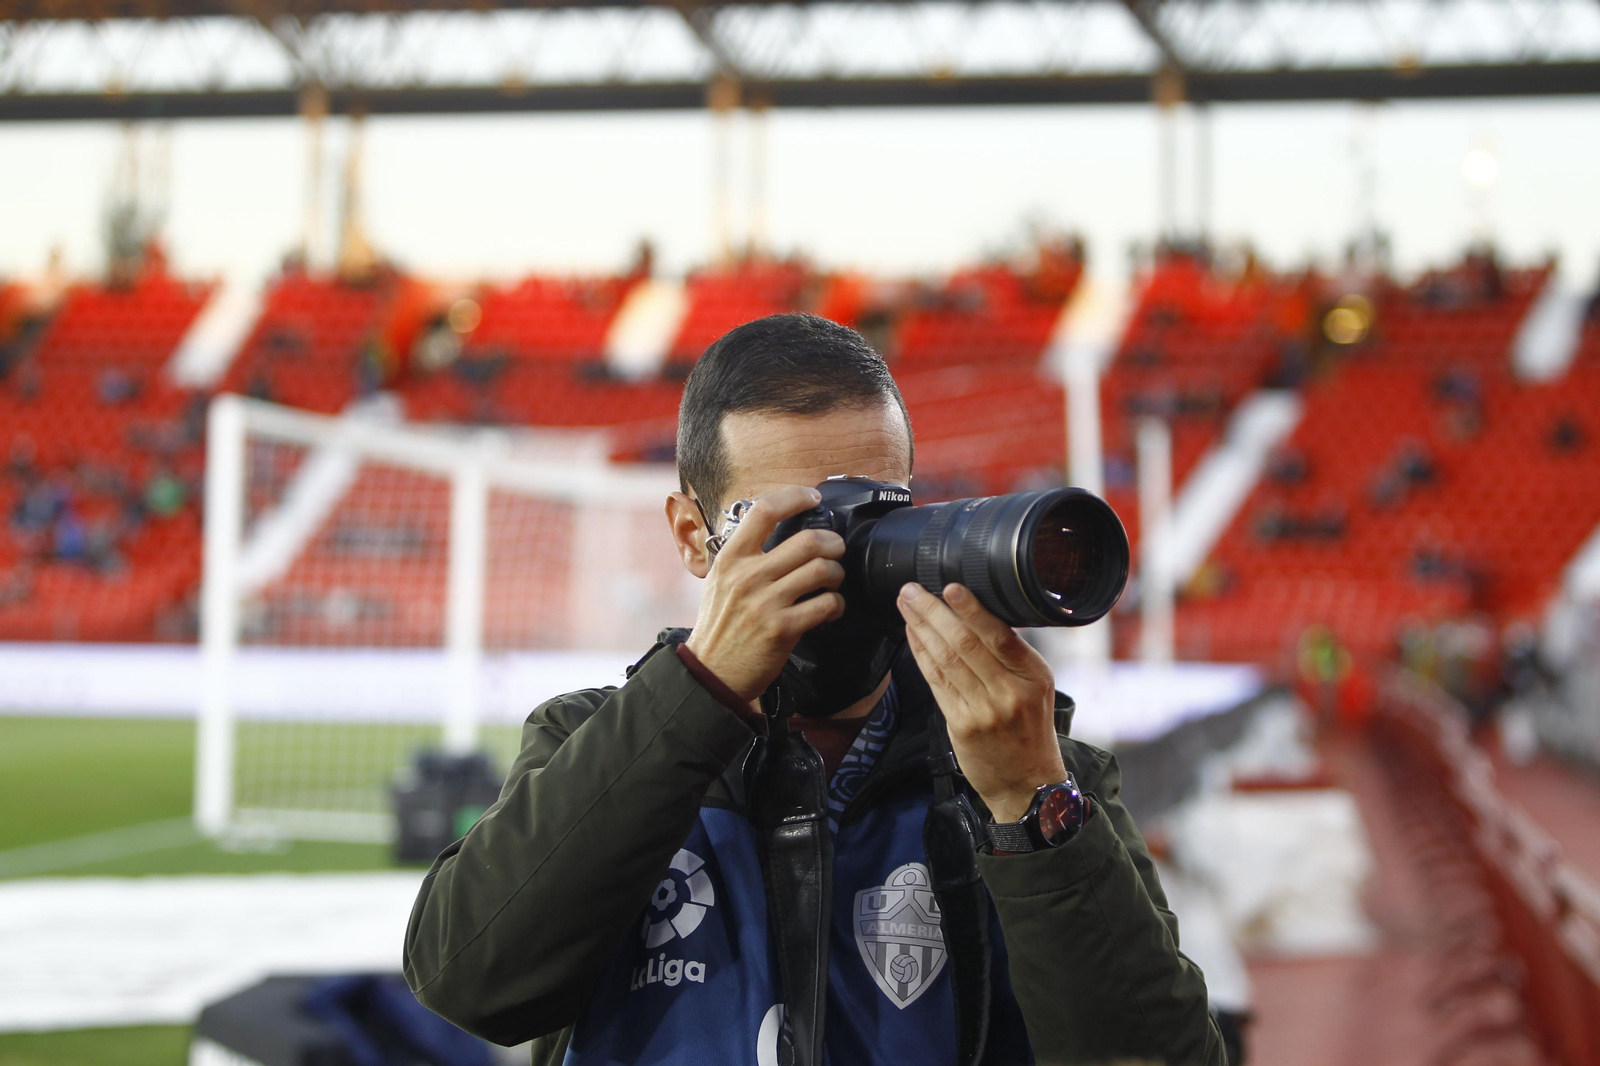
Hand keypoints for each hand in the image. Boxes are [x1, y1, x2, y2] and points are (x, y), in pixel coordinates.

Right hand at [685, 485, 847, 701]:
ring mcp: (765, 602)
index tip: (812, 498)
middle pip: (808, 540)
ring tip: (833, 581)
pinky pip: (826, 604)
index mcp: (730, 557)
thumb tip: (779, 529)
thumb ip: (745, 555)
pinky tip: (831, 608)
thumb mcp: (720, 580)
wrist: (711, 672)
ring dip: (837, 573)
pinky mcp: (782, 628)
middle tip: (835, 549)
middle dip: (833, 543)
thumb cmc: (720, 624)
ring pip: (822, 570)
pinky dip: (837, 604)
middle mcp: (747, 575)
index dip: (795, 497)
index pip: (765, 510)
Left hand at [897, 582, 1066, 822]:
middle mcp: (1009, 692)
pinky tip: (911, 635)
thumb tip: (979, 614)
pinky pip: (936, 682)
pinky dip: (920, 654)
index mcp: (1033, 675)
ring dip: (921, 628)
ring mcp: (983, 710)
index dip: (971, 610)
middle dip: (933, 612)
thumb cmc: (1029, 729)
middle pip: (965, 643)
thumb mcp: (1037, 688)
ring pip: (945, 660)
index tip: (950, 587)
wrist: (1026, 784)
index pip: (999, 636)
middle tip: (912, 590)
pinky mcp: (961, 725)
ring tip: (906, 605)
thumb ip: (1012, 656)